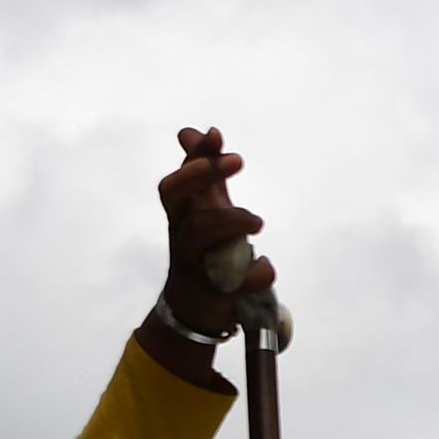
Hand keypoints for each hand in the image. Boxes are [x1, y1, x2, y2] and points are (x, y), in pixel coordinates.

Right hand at [155, 127, 274, 338]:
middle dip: (204, 174)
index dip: (193, 157)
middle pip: (178, 198)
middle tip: (238, 159)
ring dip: (232, 219)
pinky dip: (257, 270)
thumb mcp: (203, 210)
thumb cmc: (202, 249)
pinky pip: (238, 279)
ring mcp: (195, 262)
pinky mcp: (215, 292)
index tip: (217, 134)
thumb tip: (194, 130)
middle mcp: (181, 234)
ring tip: (258, 221)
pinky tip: (263, 263)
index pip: (175, 181)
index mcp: (181, 215)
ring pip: (200, 233)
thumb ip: (203, 173)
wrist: (195, 307)